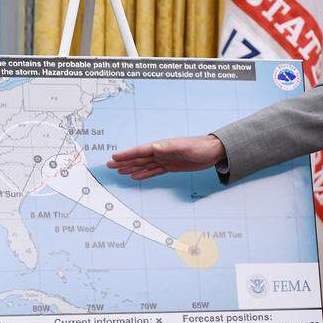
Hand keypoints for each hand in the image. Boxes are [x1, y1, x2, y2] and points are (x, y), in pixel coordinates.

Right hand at [107, 134, 226, 179]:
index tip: (114, 156)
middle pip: (139, 158)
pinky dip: (144, 174)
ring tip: (118, 171)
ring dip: (131, 167)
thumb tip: (154, 147)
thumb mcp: (186, 147)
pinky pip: (154, 171)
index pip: (141, 150)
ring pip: (144, 165)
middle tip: (109, 164)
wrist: (213, 151)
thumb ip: (169, 147)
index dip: (127, 154)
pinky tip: (135, 176)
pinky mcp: (171, 166)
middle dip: (124, 161)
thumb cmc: (200, 147)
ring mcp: (165, 159)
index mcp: (162, 146)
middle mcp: (161, 152)